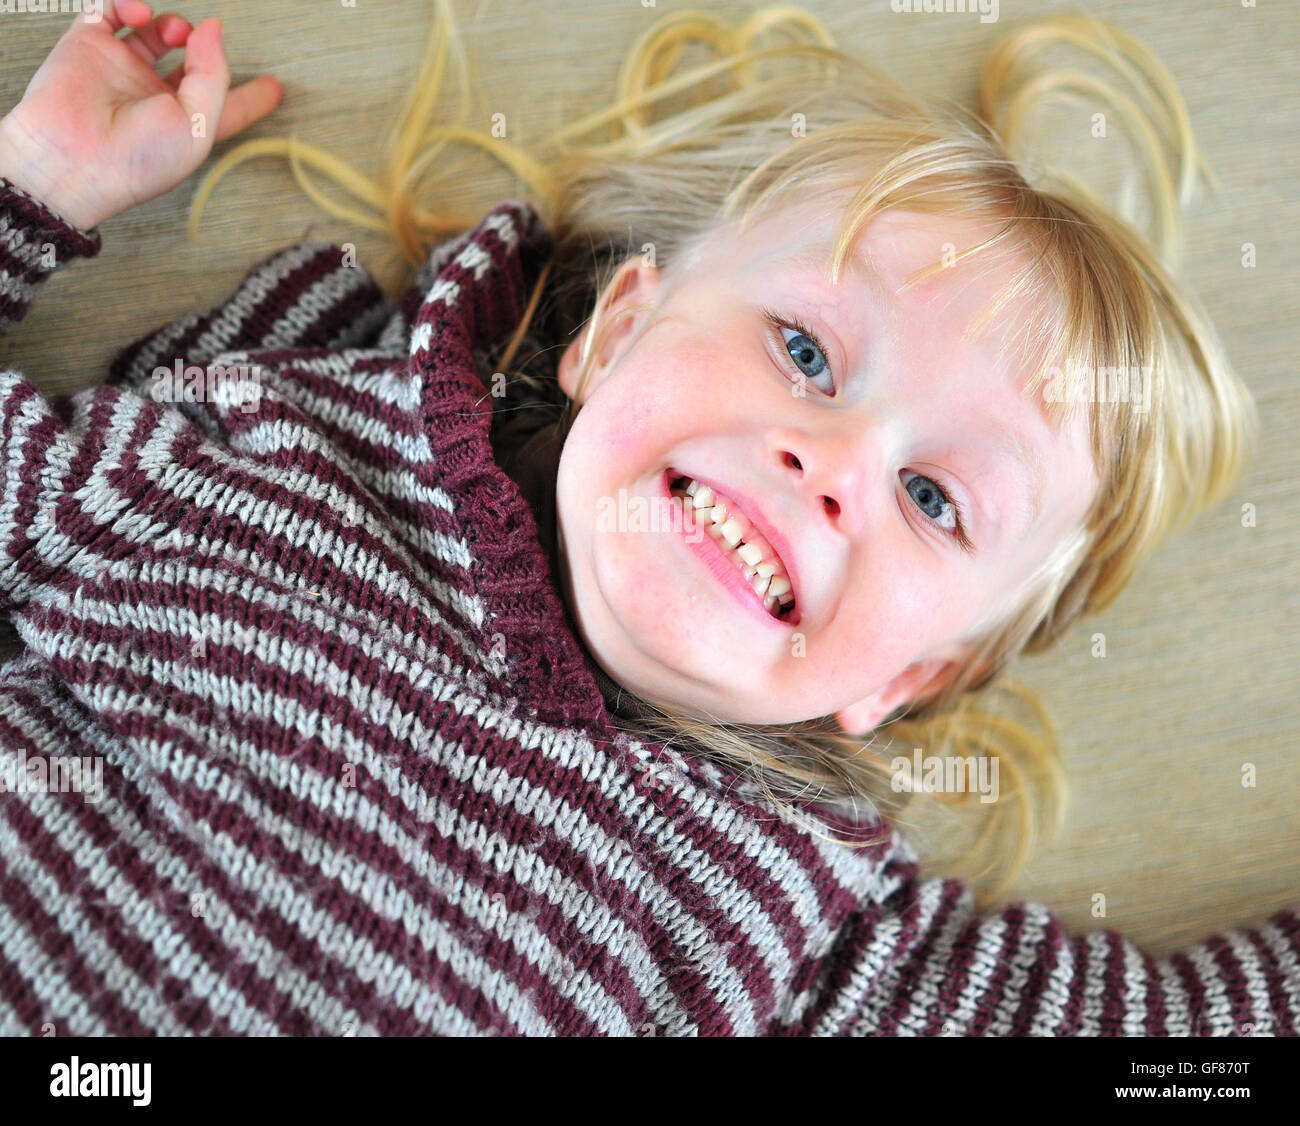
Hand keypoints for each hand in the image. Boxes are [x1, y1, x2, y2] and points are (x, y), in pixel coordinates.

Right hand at [0, 0, 281, 229]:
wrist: (74, 157)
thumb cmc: (137, 159)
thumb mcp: (199, 125)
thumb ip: (215, 74)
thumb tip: (214, 28)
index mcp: (188, 125)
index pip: (228, 107)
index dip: (253, 97)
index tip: (275, 86)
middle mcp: (156, 97)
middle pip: (190, 64)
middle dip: (202, 47)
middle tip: (201, 42)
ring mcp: (122, 69)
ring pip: (155, 32)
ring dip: (171, 23)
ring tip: (175, 31)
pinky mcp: (88, 46)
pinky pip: (111, 11)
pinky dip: (128, 3)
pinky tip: (139, 14)